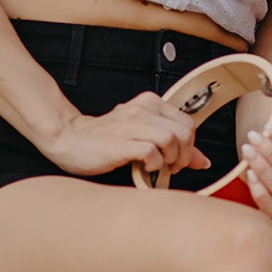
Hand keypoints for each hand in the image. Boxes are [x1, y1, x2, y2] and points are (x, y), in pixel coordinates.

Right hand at [43, 92, 215, 179]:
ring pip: (172, 140)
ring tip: (156, 167)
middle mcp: (142, 109)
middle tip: (170, 167)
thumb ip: (173, 145)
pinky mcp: (121, 142)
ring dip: (169, 160)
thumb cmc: (106, 139)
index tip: (177, 158)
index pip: (188, 123)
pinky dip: (154, 164)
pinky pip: (152, 152)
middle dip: (184, 155)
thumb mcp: (143, 135)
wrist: (69, 140)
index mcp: (150, 103)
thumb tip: (202, 160)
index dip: (189, 146)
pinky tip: (144, 167)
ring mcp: (131, 124)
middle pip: (185, 132)